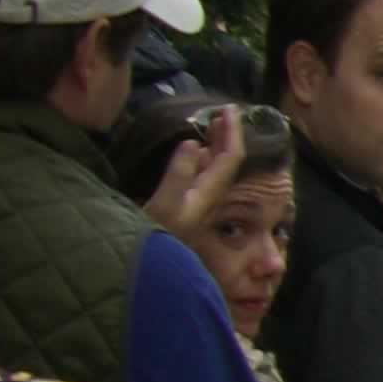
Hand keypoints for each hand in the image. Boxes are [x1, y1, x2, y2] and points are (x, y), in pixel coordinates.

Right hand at [143, 105, 246, 246]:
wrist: (149, 272)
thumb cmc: (156, 239)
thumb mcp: (165, 206)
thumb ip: (180, 174)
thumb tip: (194, 143)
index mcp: (209, 193)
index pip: (230, 157)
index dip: (232, 132)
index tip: (231, 109)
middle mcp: (208, 197)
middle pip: (225, 161)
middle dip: (226, 136)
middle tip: (222, 114)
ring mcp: (197, 203)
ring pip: (213, 168)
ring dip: (214, 146)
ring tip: (210, 128)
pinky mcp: (185, 208)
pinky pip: (200, 177)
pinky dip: (199, 160)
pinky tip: (194, 154)